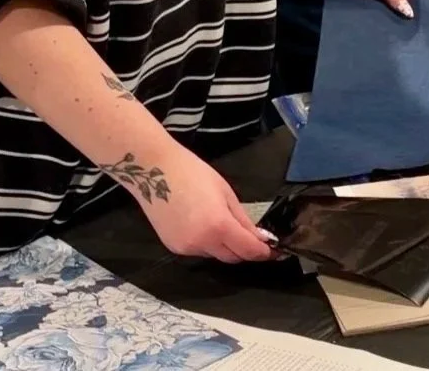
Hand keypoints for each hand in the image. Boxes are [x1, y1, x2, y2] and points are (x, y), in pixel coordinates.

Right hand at [133, 142, 274, 263]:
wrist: (154, 171)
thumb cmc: (192, 172)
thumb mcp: (225, 192)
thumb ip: (243, 219)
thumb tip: (259, 237)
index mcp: (219, 226)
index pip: (248, 250)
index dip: (263, 253)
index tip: (274, 251)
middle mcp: (202, 243)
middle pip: (232, 257)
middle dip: (245, 251)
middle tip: (255, 239)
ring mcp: (186, 248)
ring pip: (215, 255)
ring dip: (225, 247)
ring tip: (224, 224)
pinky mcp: (173, 248)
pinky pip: (198, 251)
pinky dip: (207, 243)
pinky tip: (204, 225)